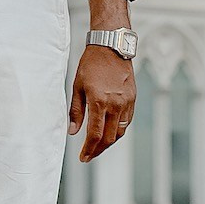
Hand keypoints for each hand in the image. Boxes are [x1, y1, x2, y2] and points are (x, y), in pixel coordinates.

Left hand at [68, 40, 133, 161]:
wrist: (111, 46)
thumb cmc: (91, 64)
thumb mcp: (77, 86)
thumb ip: (76, 111)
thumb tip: (72, 132)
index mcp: (99, 101)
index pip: (95, 135)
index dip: (88, 149)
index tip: (82, 157)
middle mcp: (115, 104)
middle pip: (108, 138)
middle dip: (98, 150)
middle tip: (88, 156)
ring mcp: (126, 102)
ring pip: (120, 132)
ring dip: (109, 143)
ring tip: (98, 146)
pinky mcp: (132, 98)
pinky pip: (127, 121)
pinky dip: (118, 130)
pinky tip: (109, 132)